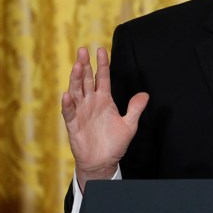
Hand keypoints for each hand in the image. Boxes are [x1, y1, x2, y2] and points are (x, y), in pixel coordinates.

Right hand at [61, 47, 148, 191]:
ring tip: (78, 66)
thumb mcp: (129, 125)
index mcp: (104, 100)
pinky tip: (67, 94)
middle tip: (83, 50)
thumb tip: (145, 94)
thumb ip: (135, 109)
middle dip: (85, 65)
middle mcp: (91, 103)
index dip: (101, 64)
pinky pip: (69, 112)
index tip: (101, 50)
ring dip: (76, 79)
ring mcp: (81, 112)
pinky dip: (68, 104)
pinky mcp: (73, 125)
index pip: (102, 78)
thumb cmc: (114, 143)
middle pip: (87, 80)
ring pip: (77, 92)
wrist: (103, 162)